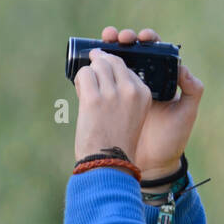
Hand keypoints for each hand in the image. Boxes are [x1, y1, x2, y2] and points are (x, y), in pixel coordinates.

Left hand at [72, 45, 153, 165]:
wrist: (109, 162)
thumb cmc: (117, 140)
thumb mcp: (132, 113)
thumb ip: (123, 93)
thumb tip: (100, 69)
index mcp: (143, 94)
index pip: (127, 68)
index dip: (113, 69)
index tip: (106, 75)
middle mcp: (130, 91)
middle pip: (112, 61)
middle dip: (100, 62)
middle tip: (92, 64)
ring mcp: (112, 93)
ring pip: (97, 65)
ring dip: (89, 72)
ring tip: (86, 83)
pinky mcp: (93, 98)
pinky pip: (84, 74)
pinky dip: (80, 79)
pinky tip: (80, 88)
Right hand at [94, 26, 203, 179]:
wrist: (152, 162)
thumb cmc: (173, 137)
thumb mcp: (186, 113)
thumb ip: (192, 90)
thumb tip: (183, 68)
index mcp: (161, 79)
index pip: (153, 51)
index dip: (146, 40)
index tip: (142, 38)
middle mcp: (142, 80)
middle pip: (130, 51)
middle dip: (121, 39)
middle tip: (117, 38)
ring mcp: (124, 90)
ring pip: (113, 63)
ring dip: (106, 50)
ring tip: (101, 45)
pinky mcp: (109, 101)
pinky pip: (100, 81)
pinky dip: (94, 71)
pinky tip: (89, 65)